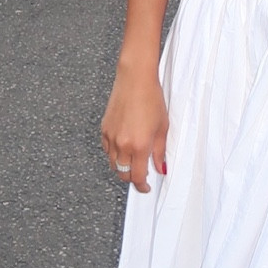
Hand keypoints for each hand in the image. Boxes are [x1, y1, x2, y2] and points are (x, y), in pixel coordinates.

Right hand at [100, 60, 168, 192]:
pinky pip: (107, 150)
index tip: (146, 187)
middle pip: (123, 174)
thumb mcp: (163, 127)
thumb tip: (161, 168)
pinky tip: (123, 147)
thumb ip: (160, 151)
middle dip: (132, 178)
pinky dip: (114, 154)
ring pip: (113, 164)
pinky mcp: (104, 129)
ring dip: (122, 167)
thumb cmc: (152, 99)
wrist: (135, 80)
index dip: (142, 186)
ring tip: (133, 160)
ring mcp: (111, 138)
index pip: (137, 177)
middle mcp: (122, 145)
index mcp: (139, 146)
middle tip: (141, 175)